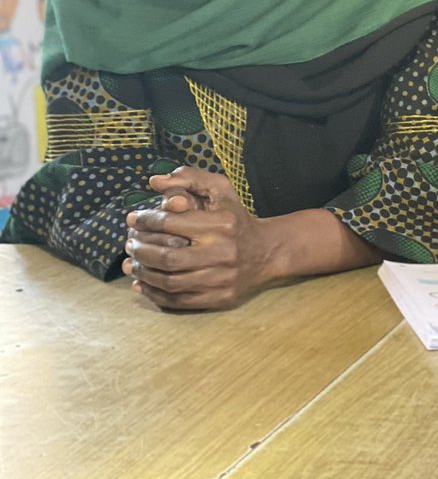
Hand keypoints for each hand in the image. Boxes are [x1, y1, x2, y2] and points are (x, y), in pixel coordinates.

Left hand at [124, 167, 270, 309]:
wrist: (266, 252)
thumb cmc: (236, 218)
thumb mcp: (221, 190)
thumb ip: (190, 178)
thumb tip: (154, 181)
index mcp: (222, 224)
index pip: (172, 223)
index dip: (145, 221)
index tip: (132, 219)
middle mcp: (223, 252)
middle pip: (167, 257)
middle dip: (141, 250)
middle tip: (129, 244)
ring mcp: (221, 278)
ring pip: (170, 282)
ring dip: (143, 273)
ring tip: (132, 263)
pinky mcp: (219, 298)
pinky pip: (178, 301)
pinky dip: (154, 294)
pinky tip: (142, 284)